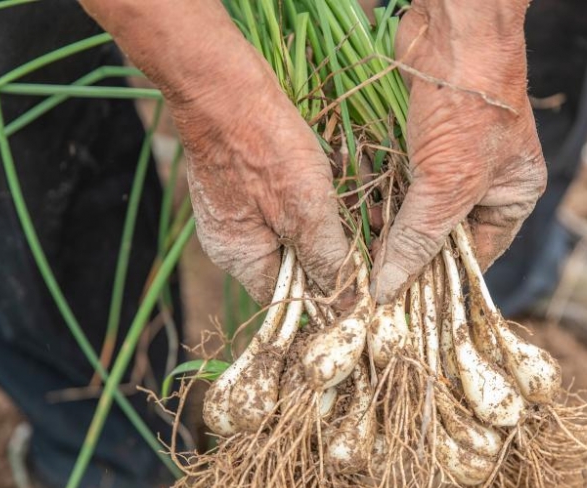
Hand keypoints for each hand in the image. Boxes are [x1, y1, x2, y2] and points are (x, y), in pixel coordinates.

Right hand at [78, 0, 351, 303]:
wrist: (223, 84)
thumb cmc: (263, 146)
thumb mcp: (306, 211)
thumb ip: (326, 260)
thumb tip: (347, 304)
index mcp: (240, 258)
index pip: (287, 300)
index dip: (324, 296)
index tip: (359, 281)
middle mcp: (232, 242)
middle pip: (290, 266)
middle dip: (329, 251)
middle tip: (364, 230)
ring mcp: (234, 210)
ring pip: (291, 232)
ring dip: (324, 221)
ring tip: (352, 200)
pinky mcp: (242, 182)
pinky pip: (282, 203)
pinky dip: (309, 196)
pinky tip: (328, 175)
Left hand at [371, 0, 545, 302]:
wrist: (452, 30)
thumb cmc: (468, 106)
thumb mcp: (447, 183)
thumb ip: (418, 239)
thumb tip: (389, 289)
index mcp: (513, 196)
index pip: (477, 255)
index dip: (441, 278)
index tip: (403, 300)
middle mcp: (486, 182)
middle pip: (444, 235)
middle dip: (410, 252)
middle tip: (374, 277)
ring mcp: (453, 160)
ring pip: (418, 210)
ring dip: (391, 226)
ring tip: (363, 246)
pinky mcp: (422, 141)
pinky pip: (400, 182)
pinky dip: (381, 196)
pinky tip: (358, 212)